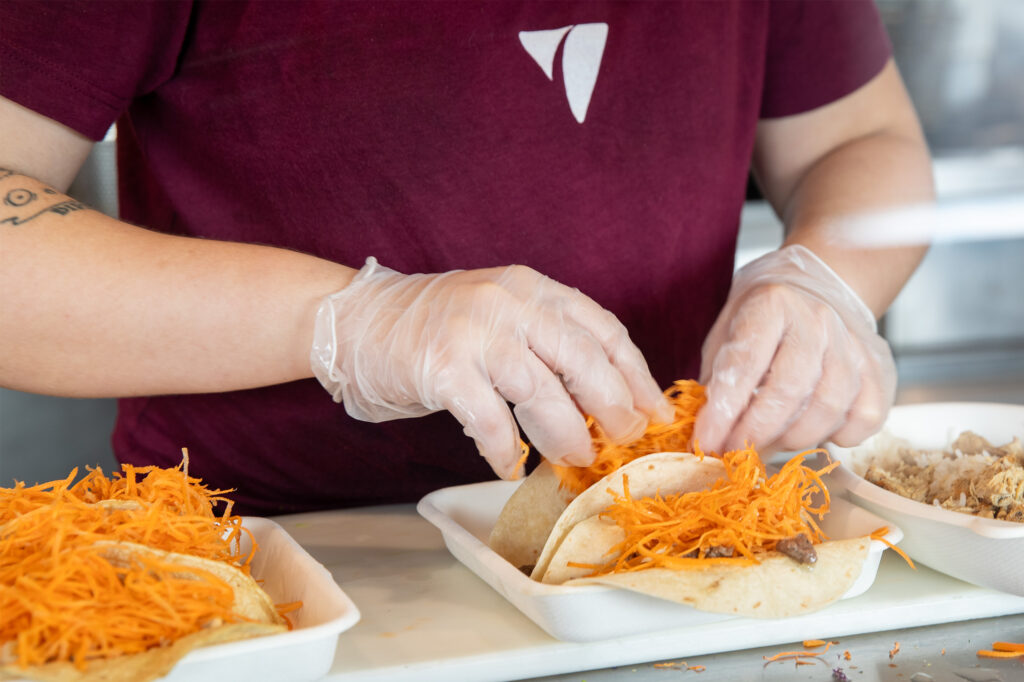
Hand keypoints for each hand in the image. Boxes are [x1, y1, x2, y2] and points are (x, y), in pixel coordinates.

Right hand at [311, 258, 671, 477]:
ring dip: (566, 433)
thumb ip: (546, 346)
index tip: (656, 412)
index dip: (635, 375)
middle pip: (583, 358)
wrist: (356, 319)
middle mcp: (508, 301)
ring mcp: (474, 332)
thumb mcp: (500, 317)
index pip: (602, 329)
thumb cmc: (435, 327)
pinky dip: (504, 450)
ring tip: (574, 459)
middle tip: (626, 441)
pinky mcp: (442, 368)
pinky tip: (508, 467)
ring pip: (542, 391)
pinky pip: (489, 420)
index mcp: (532, 288)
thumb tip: (605, 403)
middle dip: (614, 406)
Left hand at [694, 245, 895, 453]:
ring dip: (793, 438)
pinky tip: (813, 430)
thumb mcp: (727, 332)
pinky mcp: (879, 367)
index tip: (707, 441)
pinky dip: (838, 436)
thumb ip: (717, 379)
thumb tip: (709, 434)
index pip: (745, 364)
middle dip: (756, 432)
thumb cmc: (762, 317)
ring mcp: (853, 343)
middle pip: (789, 390)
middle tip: (735, 452)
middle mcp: (818, 319)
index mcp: (772, 304)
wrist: (816, 285)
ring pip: (828, 408)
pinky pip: (865, 418)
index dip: (723, 411)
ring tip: (768, 443)